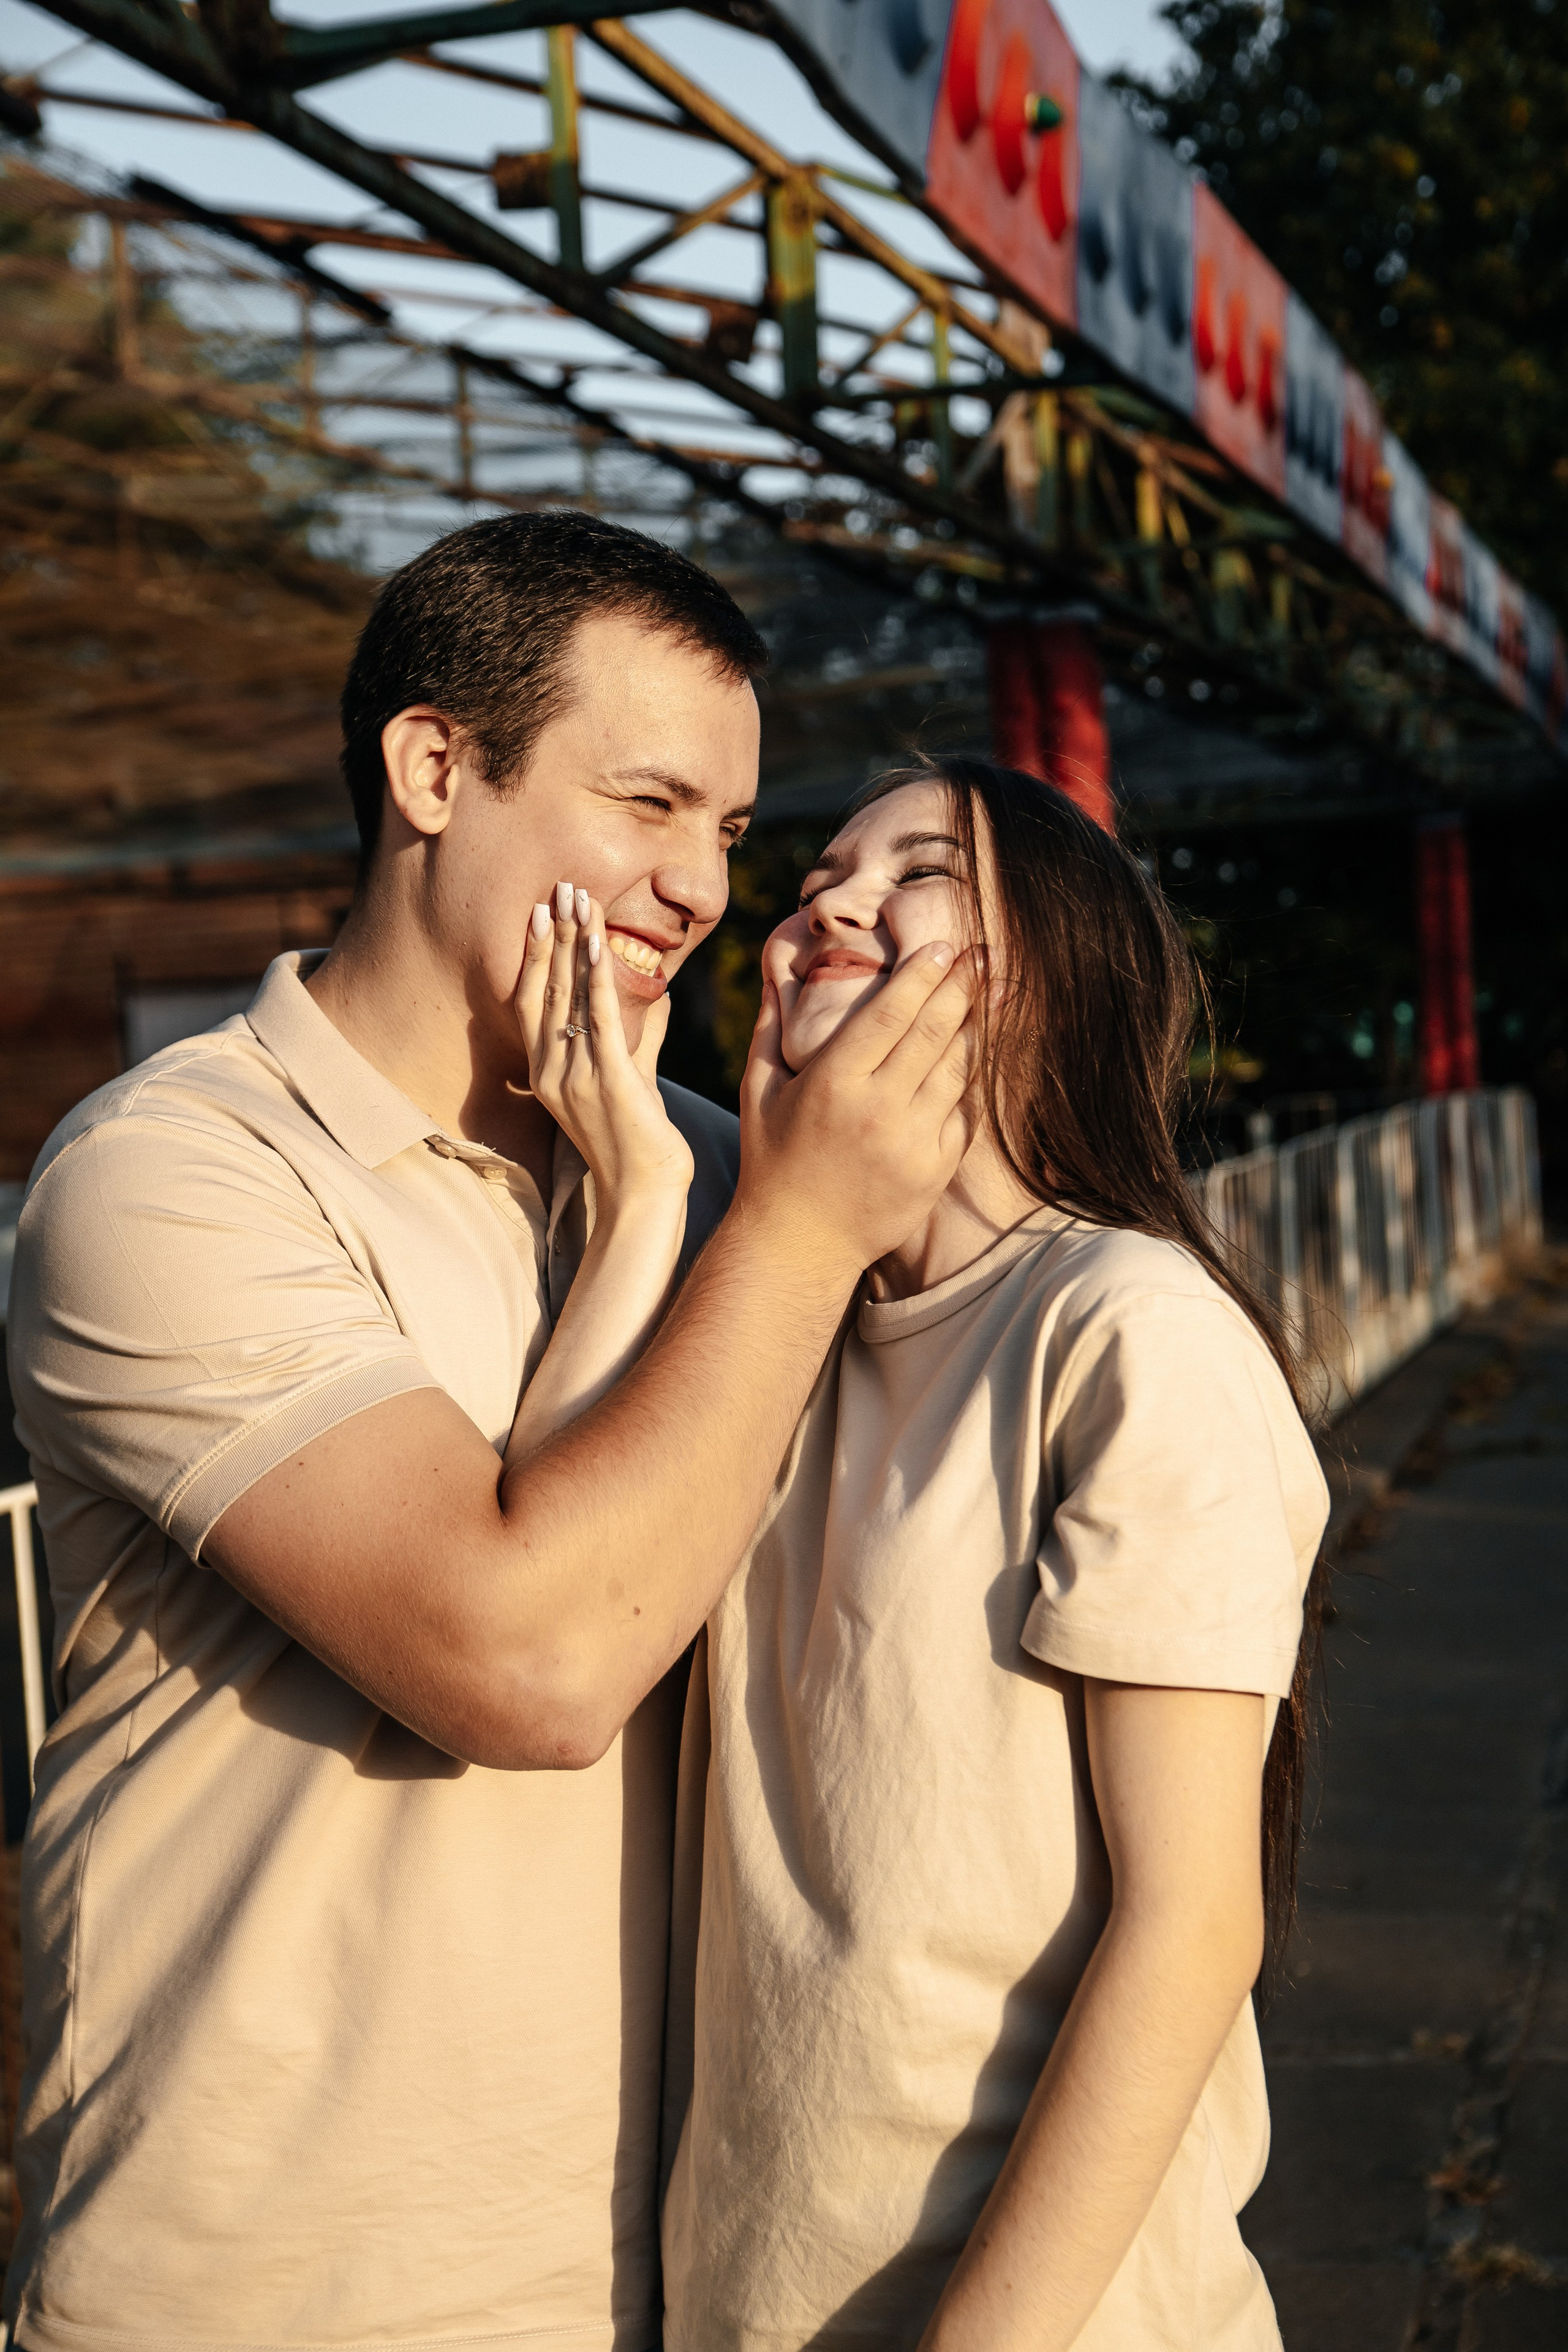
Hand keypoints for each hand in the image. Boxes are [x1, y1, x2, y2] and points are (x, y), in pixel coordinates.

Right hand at [515, 881, 693, 1212]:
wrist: (643, 1193)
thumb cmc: (638, 1141)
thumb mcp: (636, 1080)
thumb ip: (643, 1038)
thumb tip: (661, 998)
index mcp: (548, 1070)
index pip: (531, 1001)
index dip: (534, 954)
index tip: (540, 912)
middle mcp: (552, 1070)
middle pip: (545, 988)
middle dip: (552, 934)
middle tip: (558, 886)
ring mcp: (577, 1076)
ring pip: (569, 995)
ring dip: (573, 941)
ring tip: (576, 897)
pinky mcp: (610, 1082)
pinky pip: (601, 1020)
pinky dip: (598, 979)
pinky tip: (598, 943)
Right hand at [737, 940, 976, 1279]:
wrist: (800, 1243)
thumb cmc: (773, 1161)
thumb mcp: (759, 1090)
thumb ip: (770, 1027)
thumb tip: (773, 969)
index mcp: (834, 1082)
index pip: (891, 1013)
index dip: (923, 975)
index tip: (944, 946)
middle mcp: (878, 1109)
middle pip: (934, 1031)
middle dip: (963, 985)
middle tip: (984, 951)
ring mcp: (913, 1141)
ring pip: (958, 1068)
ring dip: (979, 1025)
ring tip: (996, 989)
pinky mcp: (936, 1168)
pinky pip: (963, 1111)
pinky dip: (971, 1078)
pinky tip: (981, 1050)